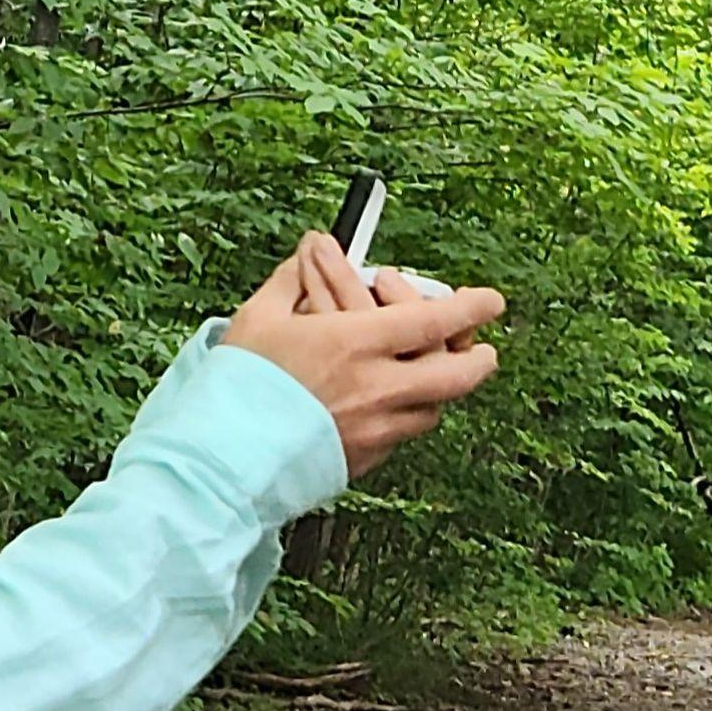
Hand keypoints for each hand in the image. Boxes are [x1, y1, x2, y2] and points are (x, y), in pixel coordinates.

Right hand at [220, 237, 505, 477]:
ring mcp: (375, 429)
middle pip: (458, 375)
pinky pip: (402, 435)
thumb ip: (294, 280)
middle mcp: (378, 388)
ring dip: (438, 388)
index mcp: (356, 343)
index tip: (489, 300)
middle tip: (483, 349)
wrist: (222, 459)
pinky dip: (404, 415)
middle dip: (479, 359)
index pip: (434, 320)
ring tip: (426, 372)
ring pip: (434, 409)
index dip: (471, 308)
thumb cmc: (238, 386)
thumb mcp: (260, 317)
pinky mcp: (364, 459)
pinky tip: (386, 404)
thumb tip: (311, 251)